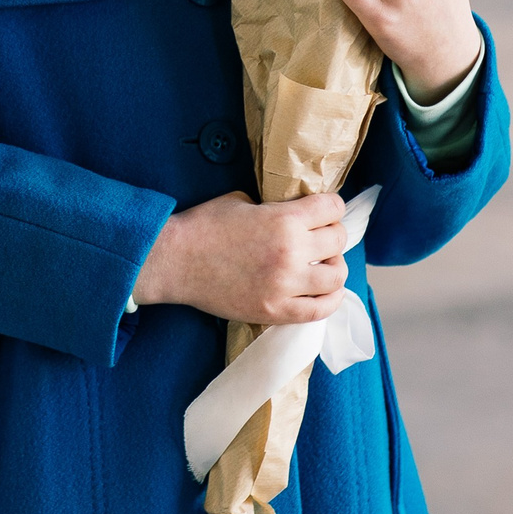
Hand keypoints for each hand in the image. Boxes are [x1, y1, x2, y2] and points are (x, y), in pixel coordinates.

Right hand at [132, 191, 349, 324]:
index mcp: (283, 220)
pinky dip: (330, 298)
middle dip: (332, 233)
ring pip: (336, 276)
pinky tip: (324, 290)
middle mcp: (290, 253)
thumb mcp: (241, 202)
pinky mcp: (276, 311)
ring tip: (321, 264)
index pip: (332, 208)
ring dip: (333, 266)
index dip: (330, 206)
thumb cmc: (203, 227)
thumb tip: (296, 217)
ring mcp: (285, 286)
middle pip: (338, 240)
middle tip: (321, 235)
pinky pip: (321, 309)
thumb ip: (274, 209)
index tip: (324, 210)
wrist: (174, 261)